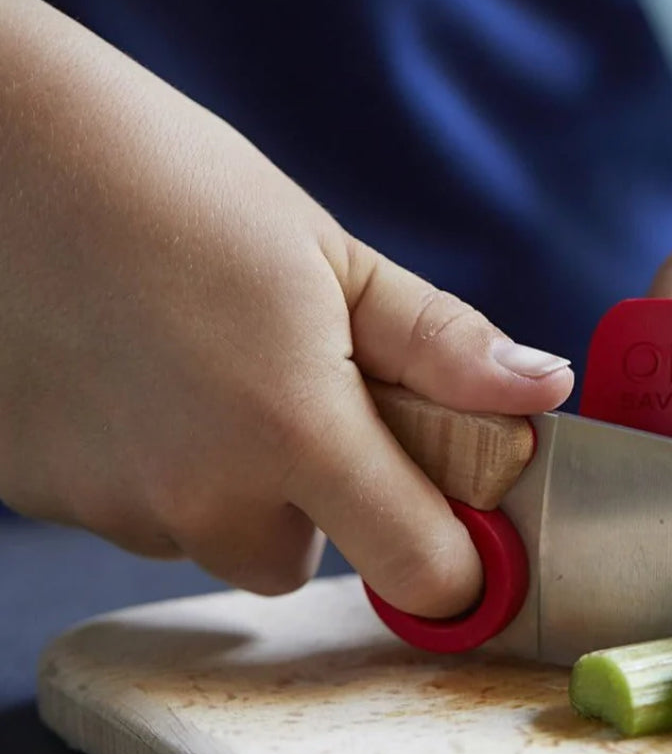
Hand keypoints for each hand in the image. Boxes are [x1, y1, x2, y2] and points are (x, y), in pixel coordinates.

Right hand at [0, 0, 570, 614]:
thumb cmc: (168, 182)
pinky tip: (131, 380)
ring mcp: (115, 503)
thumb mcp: (329, 257)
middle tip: (294, 404)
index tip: (455, 524)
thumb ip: (442, 345)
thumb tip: (541, 391)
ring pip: (211, 537)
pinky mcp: (47, 494)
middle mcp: (203, 494)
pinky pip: (135, 512)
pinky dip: (149, 468)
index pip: (421, 571)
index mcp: (296, 433)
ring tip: (200, 375)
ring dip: (226, 485)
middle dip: (316, 506)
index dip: (454, 560)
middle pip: (300, 563)